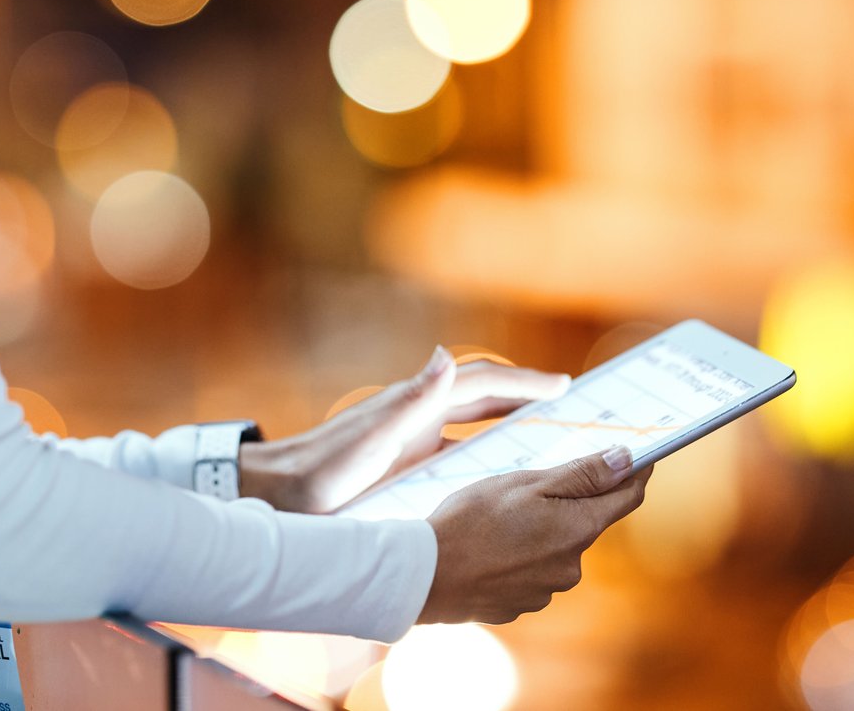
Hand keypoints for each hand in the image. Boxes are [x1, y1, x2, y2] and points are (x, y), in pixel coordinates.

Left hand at [237, 345, 572, 514]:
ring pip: (476, 423)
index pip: (482, 384)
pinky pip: (460, 449)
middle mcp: (419, 415)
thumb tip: (444, 357)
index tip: (566, 386)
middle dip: (528, 397)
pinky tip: (505, 471)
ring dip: (513, 422)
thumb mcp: (369, 443)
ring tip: (554, 432)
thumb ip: (409, 404)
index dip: (525, 383)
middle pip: (485, 398)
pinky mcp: (406, 462)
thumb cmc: (320, 473)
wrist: (279, 496)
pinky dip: (488, 450)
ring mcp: (413, 438)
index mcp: (416, 407)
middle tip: (574, 405)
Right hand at [417, 448, 651, 624]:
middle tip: (528, 484)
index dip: (636, 472)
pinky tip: (490, 546)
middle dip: (568, 501)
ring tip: (497, 519)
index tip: (640, 454)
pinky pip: (532, 570)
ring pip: (556, 547)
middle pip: (586, 521)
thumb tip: (627, 461)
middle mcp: (572, 566)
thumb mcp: (526, 484)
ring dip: (539, 529)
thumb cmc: (473, 520)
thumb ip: (582, 474)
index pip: (627, 496)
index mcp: (578, 529)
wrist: (427, 575)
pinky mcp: (523, 603)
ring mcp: (548, 589)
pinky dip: (520, 554)